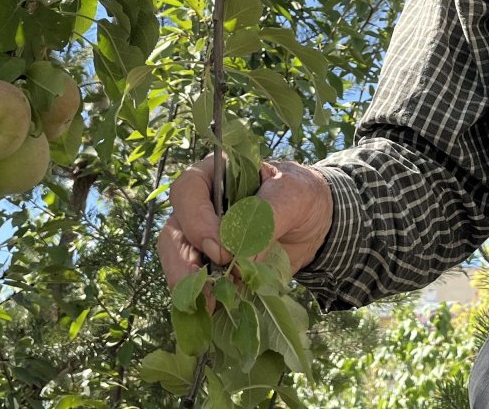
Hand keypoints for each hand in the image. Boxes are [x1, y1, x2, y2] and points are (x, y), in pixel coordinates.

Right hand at [157, 156, 333, 291]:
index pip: (188, 191)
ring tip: (208, 305)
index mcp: (215, 176)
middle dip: (184, 262)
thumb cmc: (299, 196)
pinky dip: (203, 299)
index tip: (221, 250)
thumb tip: (239, 258)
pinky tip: (215, 312)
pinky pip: (196, 284)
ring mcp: (202, 238)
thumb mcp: (291, 196)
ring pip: (178, 261)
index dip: (197, 221)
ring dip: (188, 285)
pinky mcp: (212, 266)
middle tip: (206, 287)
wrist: (315, 222)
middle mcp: (200, 206)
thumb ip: (265, 219)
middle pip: (174, 231)